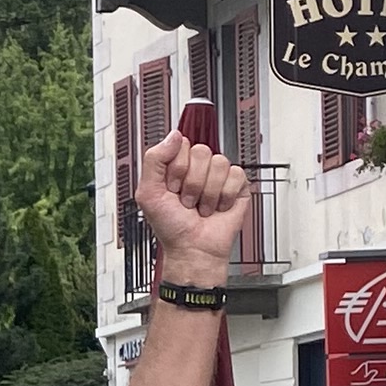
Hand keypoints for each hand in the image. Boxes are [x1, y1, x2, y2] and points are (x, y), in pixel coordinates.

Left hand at [135, 129, 251, 286]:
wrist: (192, 249)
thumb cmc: (171, 227)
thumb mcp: (148, 192)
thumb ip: (154, 159)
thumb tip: (174, 136)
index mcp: (178, 165)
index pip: (181, 144)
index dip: (176, 168)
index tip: (172, 187)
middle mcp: (198, 168)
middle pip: (201, 151)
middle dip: (192, 182)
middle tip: (187, 200)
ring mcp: (218, 176)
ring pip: (219, 163)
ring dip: (207, 192)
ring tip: (201, 206)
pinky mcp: (238, 186)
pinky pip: (236, 174)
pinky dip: (225, 196)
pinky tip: (218, 207)